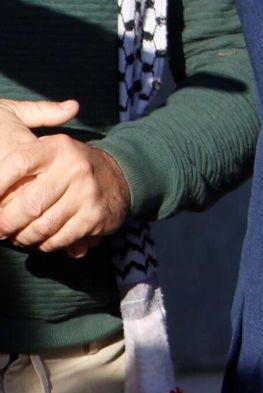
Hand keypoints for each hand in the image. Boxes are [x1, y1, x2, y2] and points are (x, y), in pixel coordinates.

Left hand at [0, 99, 130, 256]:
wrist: (122, 174)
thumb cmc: (70, 167)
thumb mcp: (50, 152)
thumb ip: (20, 168)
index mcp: (57, 147)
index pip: (18, 163)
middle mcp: (74, 167)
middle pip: (28, 204)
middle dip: (5, 223)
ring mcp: (87, 193)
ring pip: (41, 227)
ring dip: (23, 238)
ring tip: (17, 236)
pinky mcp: (95, 216)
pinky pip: (58, 239)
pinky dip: (44, 244)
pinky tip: (41, 240)